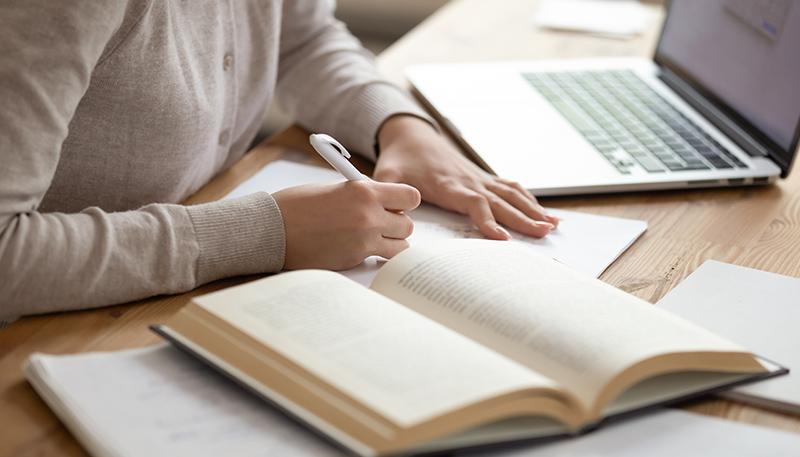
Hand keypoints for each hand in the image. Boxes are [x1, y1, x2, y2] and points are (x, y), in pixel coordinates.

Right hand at [273, 180, 420, 269]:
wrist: (273, 229)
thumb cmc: (297, 206)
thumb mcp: (335, 189)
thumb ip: (362, 195)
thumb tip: (382, 202)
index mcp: (364, 191)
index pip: (410, 197)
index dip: (405, 202)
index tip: (396, 205)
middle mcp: (369, 215)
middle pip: (408, 224)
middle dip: (397, 224)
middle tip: (382, 224)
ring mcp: (364, 240)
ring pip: (401, 246)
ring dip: (391, 243)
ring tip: (373, 239)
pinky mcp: (355, 259)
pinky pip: (380, 259)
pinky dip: (376, 256)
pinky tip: (360, 249)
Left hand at [374, 115, 558, 239]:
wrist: (411, 135)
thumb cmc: (400, 160)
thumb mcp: (386, 176)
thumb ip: (388, 194)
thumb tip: (392, 215)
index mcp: (447, 184)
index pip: (473, 202)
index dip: (487, 219)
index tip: (501, 238)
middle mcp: (469, 181)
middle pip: (500, 201)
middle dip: (523, 218)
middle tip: (543, 233)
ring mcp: (478, 178)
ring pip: (511, 194)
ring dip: (532, 209)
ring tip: (552, 226)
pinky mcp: (483, 177)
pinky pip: (510, 187)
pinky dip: (529, 200)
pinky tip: (544, 213)